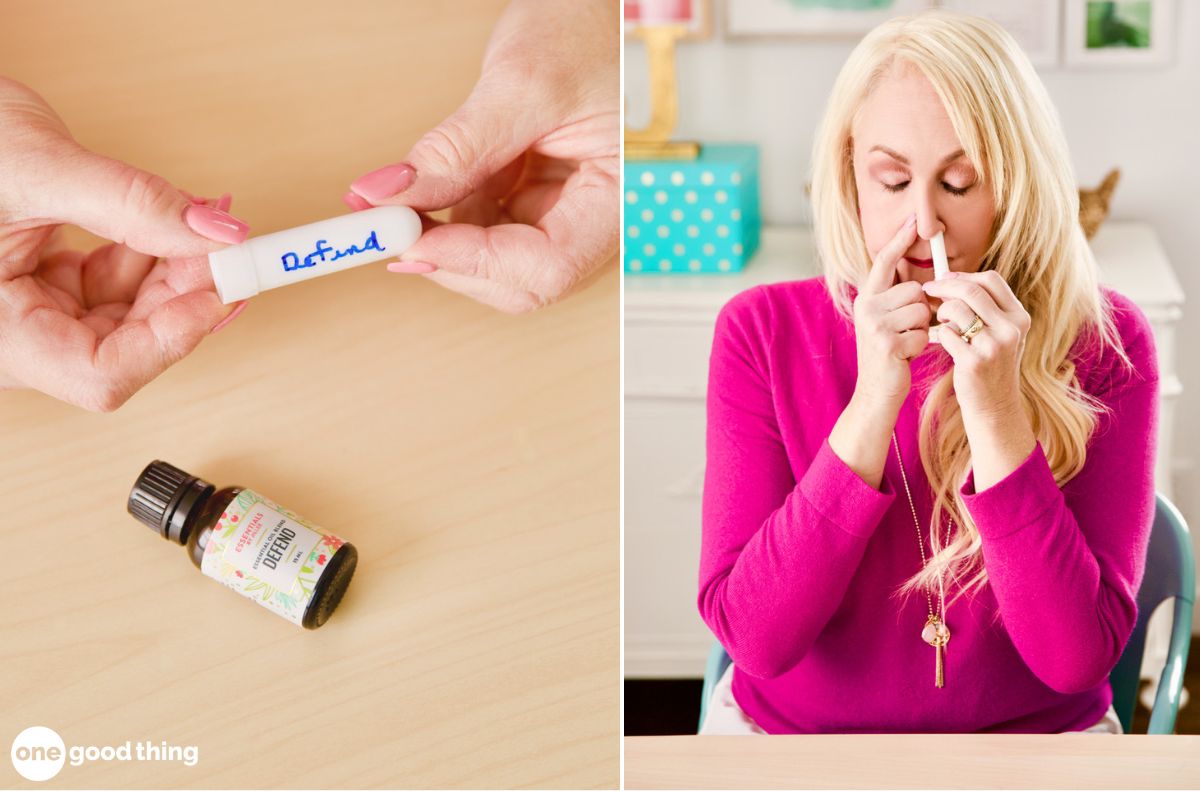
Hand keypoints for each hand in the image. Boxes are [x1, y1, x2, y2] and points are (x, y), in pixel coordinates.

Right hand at [0, 77, 249, 411]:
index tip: (220, 293)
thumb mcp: (39, 168)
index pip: (100, 374)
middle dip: (181, 295)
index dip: (170, 340)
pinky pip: (113, 288)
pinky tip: (172, 222)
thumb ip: (131, 203)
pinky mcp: (44, 288)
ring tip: (202, 221)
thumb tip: (218, 233)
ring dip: (174, 272)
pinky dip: (149, 256)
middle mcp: (12, 336)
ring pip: (127, 316)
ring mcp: (30, 315)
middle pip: (123, 346)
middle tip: (226, 246)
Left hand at [344, 0, 618, 313]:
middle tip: (385, 225)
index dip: (475, 262)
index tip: (408, 238)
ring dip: (441, 238)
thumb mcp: (520, 84)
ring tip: (401, 198)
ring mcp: (563, 217)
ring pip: (494, 264)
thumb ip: (457, 150)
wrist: (594, 11)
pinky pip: (485, 231)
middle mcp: (594, 224)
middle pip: (520, 282)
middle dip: (449, 258)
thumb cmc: (587, 33)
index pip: (548, 266)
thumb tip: (386, 196)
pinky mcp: (535, 205)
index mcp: (616, 202)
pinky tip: (428, 186)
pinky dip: (446, 217)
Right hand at [851, 214, 930, 408]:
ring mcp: (875, 325)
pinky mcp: (888, 343)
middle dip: (922, 310)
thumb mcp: (887, 320)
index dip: (899, 240)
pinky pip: (922, 332)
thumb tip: (916, 271)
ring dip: (923, 328)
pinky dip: (921, 345)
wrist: (875, 392)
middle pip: (916, 290)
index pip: (884, 262)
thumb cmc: (889, 354)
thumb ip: (898, 297)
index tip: (913, 220)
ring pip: (922, 310)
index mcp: (866, 298)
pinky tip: (906, 355)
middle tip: (908, 330)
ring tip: (907, 343)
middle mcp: (867, 307)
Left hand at [921, 270, 1031, 421]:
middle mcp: (1011, 328)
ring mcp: (994, 345)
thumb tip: (952, 280)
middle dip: (944, 286)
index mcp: (1019, 317)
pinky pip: (946, 333)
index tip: (945, 278)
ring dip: (941, 312)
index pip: (991, 279)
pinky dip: (939, 334)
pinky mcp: (974, 361)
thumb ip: (987, 309)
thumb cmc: (991, 366)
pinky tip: (943, 342)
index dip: (964, 275)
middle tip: (928, 290)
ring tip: (941, 322)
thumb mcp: (1001, 334)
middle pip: (972, 290)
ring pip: (957, 308)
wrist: (995, 406)